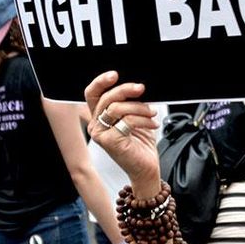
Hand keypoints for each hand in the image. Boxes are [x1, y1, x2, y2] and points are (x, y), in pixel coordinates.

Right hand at [84, 71, 160, 194]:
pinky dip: (143, 119)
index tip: (115, 75)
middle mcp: (96, 125)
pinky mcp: (109, 141)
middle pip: (106, 98)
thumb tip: (138, 86)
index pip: (92, 94)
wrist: (146, 168)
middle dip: (126, 90)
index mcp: (99, 117)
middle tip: (141, 88)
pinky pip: (127, 121)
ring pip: (117, 108)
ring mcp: (100, 134)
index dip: (101, 82)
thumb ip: (131, 103)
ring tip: (152, 114)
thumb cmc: (141, 144)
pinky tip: (152, 124)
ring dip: (140, 108)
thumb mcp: (137, 117)